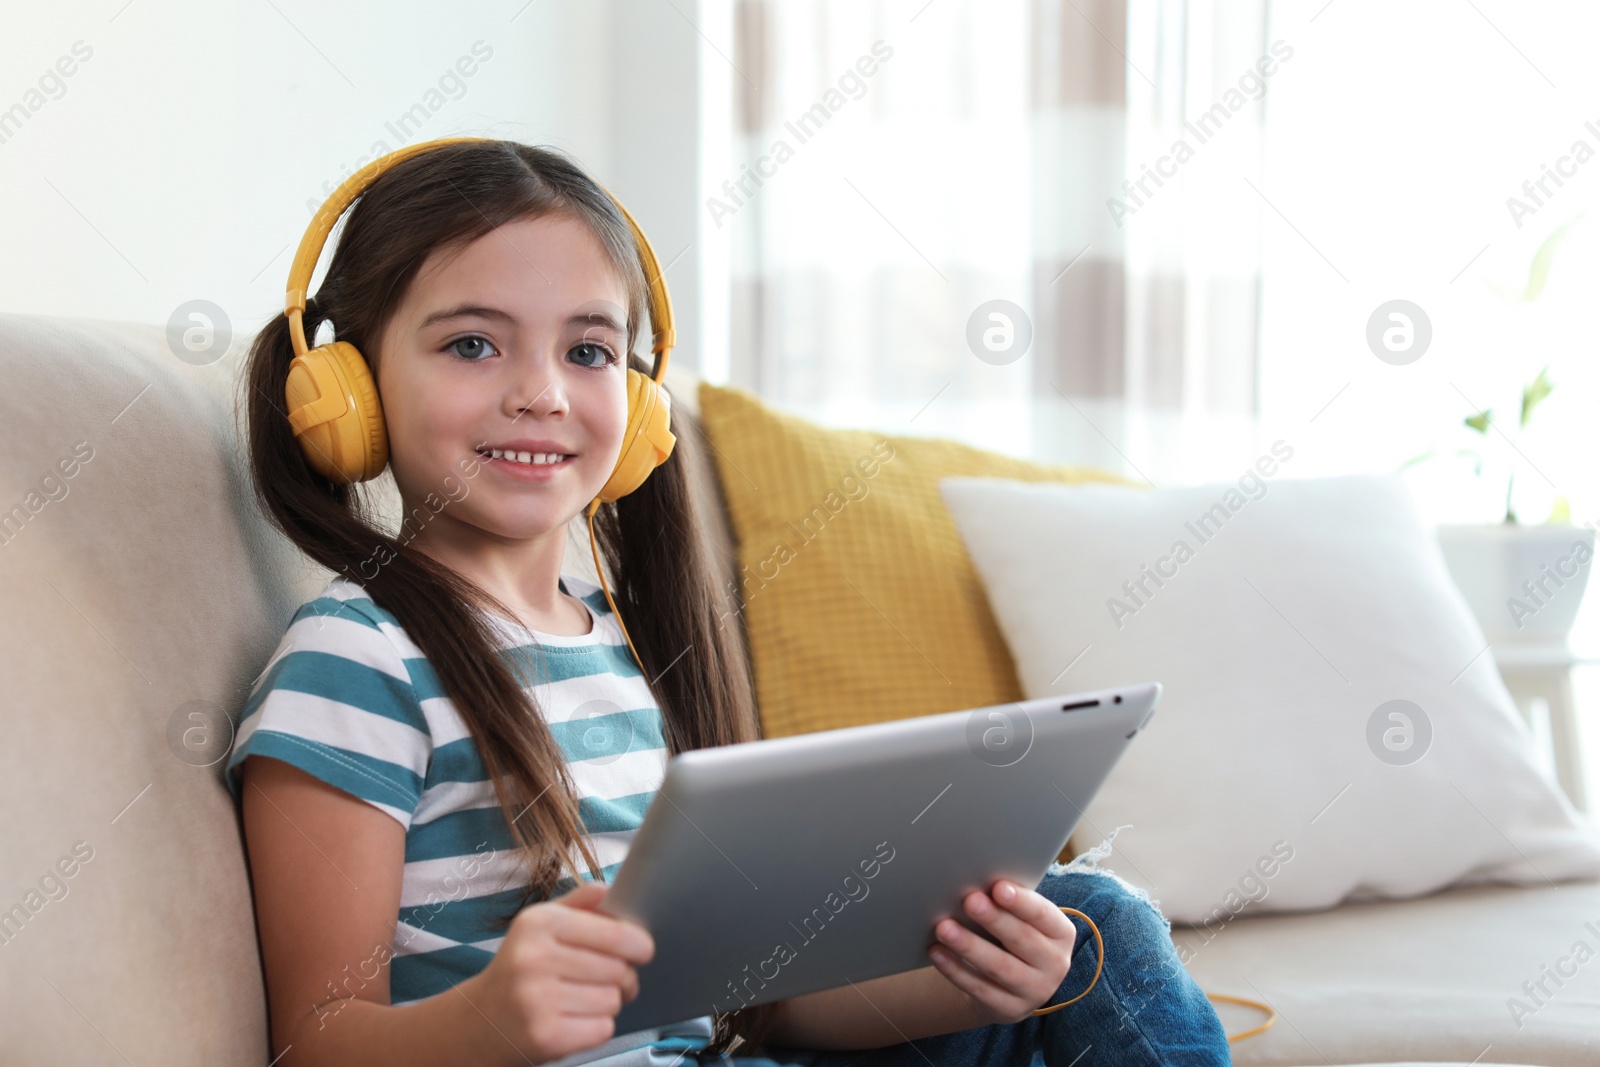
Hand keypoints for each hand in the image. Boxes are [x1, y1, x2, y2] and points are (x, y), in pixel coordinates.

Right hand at [474, 880, 654, 1062]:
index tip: (643, 949)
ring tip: (583, 998)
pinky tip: (574, 1018)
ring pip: (613, 1000)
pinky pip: (603, 1028)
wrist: (482, 1019)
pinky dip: (597, 1026)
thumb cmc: (522, 966)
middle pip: (618, 969)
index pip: (615, 934)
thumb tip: (612, 889)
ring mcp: (537, 1001)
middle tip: (609, 978)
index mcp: (539, 923)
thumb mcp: (542, 924)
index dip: (639, 944)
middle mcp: (534, 959)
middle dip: (622, 976)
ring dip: (608, 1001)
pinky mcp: (545, 1037)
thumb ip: (580, 903)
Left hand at [925, 878, 1076, 1025]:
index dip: (1022, 902)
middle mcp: (1055, 964)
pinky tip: (937, 951)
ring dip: (969, 945)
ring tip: (944, 927)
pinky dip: (955, 969)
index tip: (998, 887)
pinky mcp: (1010, 1010)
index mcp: (1061, 934)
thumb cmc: (1012, 935)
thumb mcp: (1020, 919)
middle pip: (1021, 940)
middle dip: (994, 919)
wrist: (1010, 983)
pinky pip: (979, 989)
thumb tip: (976, 885)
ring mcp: (1035, 991)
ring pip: (999, 967)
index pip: (1043, 915)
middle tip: (969, 900)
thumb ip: (1007, 904)